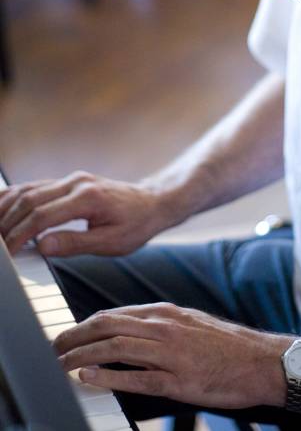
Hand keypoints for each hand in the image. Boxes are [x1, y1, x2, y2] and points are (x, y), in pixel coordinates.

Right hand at [0, 171, 164, 255]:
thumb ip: (76, 243)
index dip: (20, 235)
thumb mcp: (112, 242)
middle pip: (29, 199)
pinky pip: (36, 187)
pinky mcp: (69, 181)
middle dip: (7, 223)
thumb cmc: (136, 224)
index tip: (8, 254)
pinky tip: (4, 210)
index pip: (42, 216)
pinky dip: (16, 198)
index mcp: (88, 197)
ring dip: (7, 208)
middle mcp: (76, 182)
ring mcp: (72, 179)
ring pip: (29, 189)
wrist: (153, 202)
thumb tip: (42, 246)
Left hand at [54, 303, 289, 408]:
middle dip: (75, 336)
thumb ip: (160, 324)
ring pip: (116, 348)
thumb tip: (130, 331)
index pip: (114, 313)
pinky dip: (108, 376)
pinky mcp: (179, 380)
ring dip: (82, 356)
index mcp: (166, 312)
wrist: (261, 360)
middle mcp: (165, 327)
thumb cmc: (226, 344)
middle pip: (108, 325)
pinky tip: (88, 378)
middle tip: (55, 347)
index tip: (68, 335)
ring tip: (61, 363)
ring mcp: (171, 353)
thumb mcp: (190, 322)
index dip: (85, 324)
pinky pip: (137, 377)